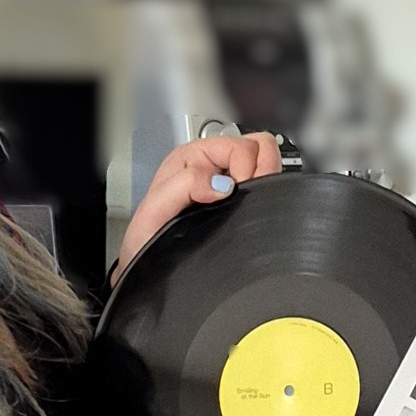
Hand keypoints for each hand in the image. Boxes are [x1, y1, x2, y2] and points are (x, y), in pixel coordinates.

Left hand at [113, 130, 283, 283]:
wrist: (151, 270)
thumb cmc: (148, 240)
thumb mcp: (154, 211)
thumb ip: (184, 186)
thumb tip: (221, 184)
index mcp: (194, 158)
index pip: (240, 146)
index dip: (246, 167)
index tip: (237, 192)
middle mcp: (214, 168)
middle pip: (259, 149)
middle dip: (262, 170)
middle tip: (251, 195)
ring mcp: (230, 187)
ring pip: (267, 169)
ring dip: (265, 184)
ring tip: (250, 206)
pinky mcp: (240, 206)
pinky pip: (265, 192)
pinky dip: (266, 199)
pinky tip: (251, 214)